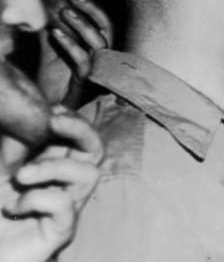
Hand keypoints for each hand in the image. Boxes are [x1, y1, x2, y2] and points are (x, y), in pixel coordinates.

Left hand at [0, 111, 102, 261]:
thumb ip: (12, 146)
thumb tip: (24, 113)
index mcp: (52, 169)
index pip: (80, 139)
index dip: (73, 120)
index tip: (51, 108)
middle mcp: (65, 187)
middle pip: (96, 150)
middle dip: (80, 129)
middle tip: (52, 120)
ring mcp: (67, 209)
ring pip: (87, 174)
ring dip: (53, 166)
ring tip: (20, 176)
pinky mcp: (61, 231)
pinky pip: (64, 203)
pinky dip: (37, 198)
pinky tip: (14, 206)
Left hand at [37, 0, 112, 106]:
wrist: (56, 112)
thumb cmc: (57, 85)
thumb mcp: (54, 54)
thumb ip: (54, 36)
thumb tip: (45, 12)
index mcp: (101, 51)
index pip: (105, 26)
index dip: (93, 10)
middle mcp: (105, 59)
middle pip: (107, 30)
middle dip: (91, 12)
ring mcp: (100, 70)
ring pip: (99, 42)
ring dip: (81, 25)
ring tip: (63, 12)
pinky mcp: (89, 82)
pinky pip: (83, 59)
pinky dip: (70, 43)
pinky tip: (55, 33)